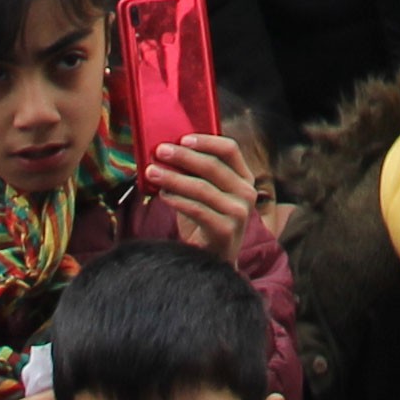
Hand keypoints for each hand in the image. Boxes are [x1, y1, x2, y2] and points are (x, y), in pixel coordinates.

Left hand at [144, 129, 256, 252]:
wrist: (212, 261)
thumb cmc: (205, 222)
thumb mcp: (205, 193)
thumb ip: (194, 174)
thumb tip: (166, 153)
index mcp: (244, 178)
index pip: (230, 149)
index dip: (205, 141)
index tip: (182, 138)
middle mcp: (247, 194)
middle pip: (213, 166)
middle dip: (183, 156)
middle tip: (160, 151)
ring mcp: (239, 213)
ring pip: (202, 187)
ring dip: (173, 177)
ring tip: (152, 172)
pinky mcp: (227, 230)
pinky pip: (197, 210)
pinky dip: (177, 200)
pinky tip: (163, 195)